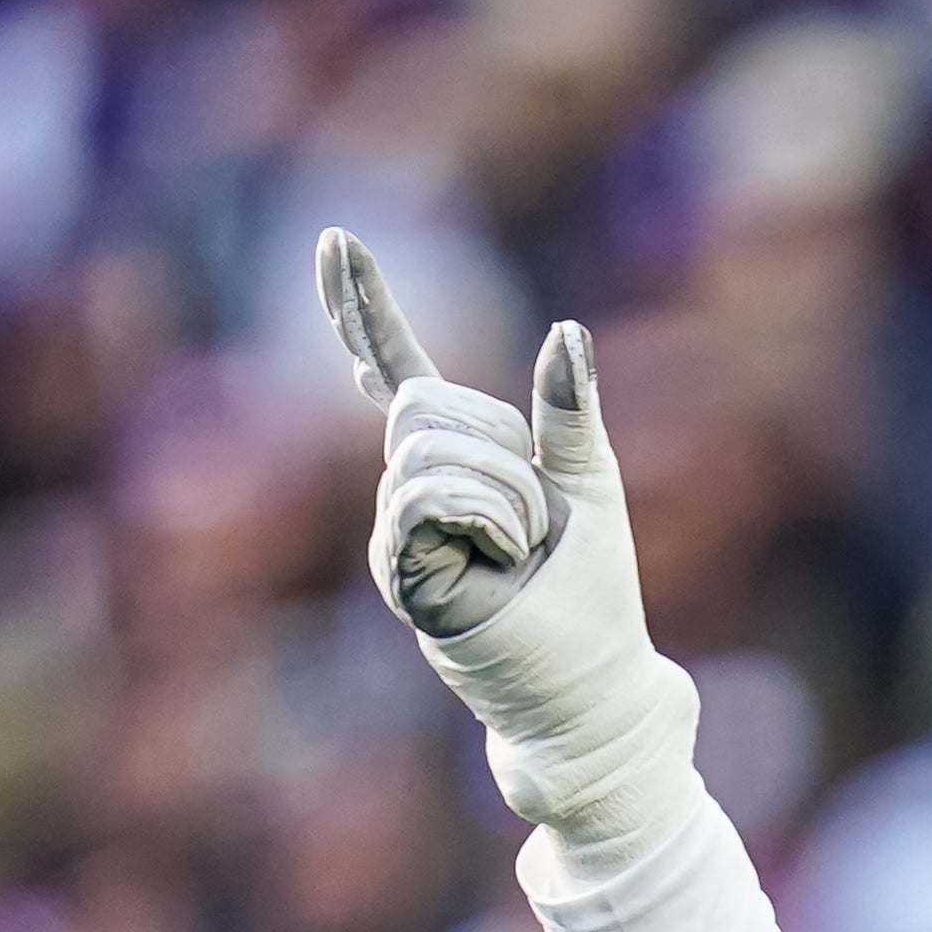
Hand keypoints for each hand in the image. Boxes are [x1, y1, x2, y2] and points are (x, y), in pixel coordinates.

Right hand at [319, 228, 696, 862]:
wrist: (594, 689)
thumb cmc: (595, 595)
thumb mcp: (592, 485)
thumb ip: (570, 410)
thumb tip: (564, 328)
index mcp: (456, 459)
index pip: (397, 369)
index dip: (365, 308)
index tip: (337, 241)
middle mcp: (411, 489)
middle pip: (424, 405)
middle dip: (502, 452)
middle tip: (534, 525)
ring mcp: (396, 532)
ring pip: (429, 453)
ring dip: (505, 496)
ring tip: (521, 555)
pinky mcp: (399, 574)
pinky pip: (426, 501)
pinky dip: (486, 519)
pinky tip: (500, 563)